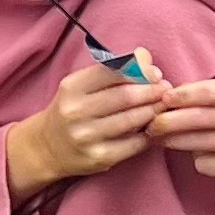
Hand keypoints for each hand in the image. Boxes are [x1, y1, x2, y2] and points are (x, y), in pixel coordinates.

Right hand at [5, 65, 156, 199]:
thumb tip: (145, 56)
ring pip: (132, 120)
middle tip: (167, 89)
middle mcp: (76, 111)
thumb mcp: (82, 85)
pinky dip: (149, 133)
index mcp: (72, 87)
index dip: (139, 70)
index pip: (112, 71)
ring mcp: (87, 137)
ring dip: (154, 111)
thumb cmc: (72, 109)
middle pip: (125, 96)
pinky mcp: (99, 158)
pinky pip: (134, 144)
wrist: (47, 147)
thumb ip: (113, 70)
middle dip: (152, 91)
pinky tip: (155, 127)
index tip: (155, 72)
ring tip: (164, 105)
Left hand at [141, 74, 214, 194]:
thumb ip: (206, 93)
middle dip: (169, 121)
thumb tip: (164, 96)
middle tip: (151, 124)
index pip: (208, 91)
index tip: (160, 99)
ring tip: (163, 139)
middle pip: (199, 118)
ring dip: (175, 142)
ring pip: (198, 143)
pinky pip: (206, 164)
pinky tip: (199, 155)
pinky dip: (197, 160)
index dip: (180, 96)